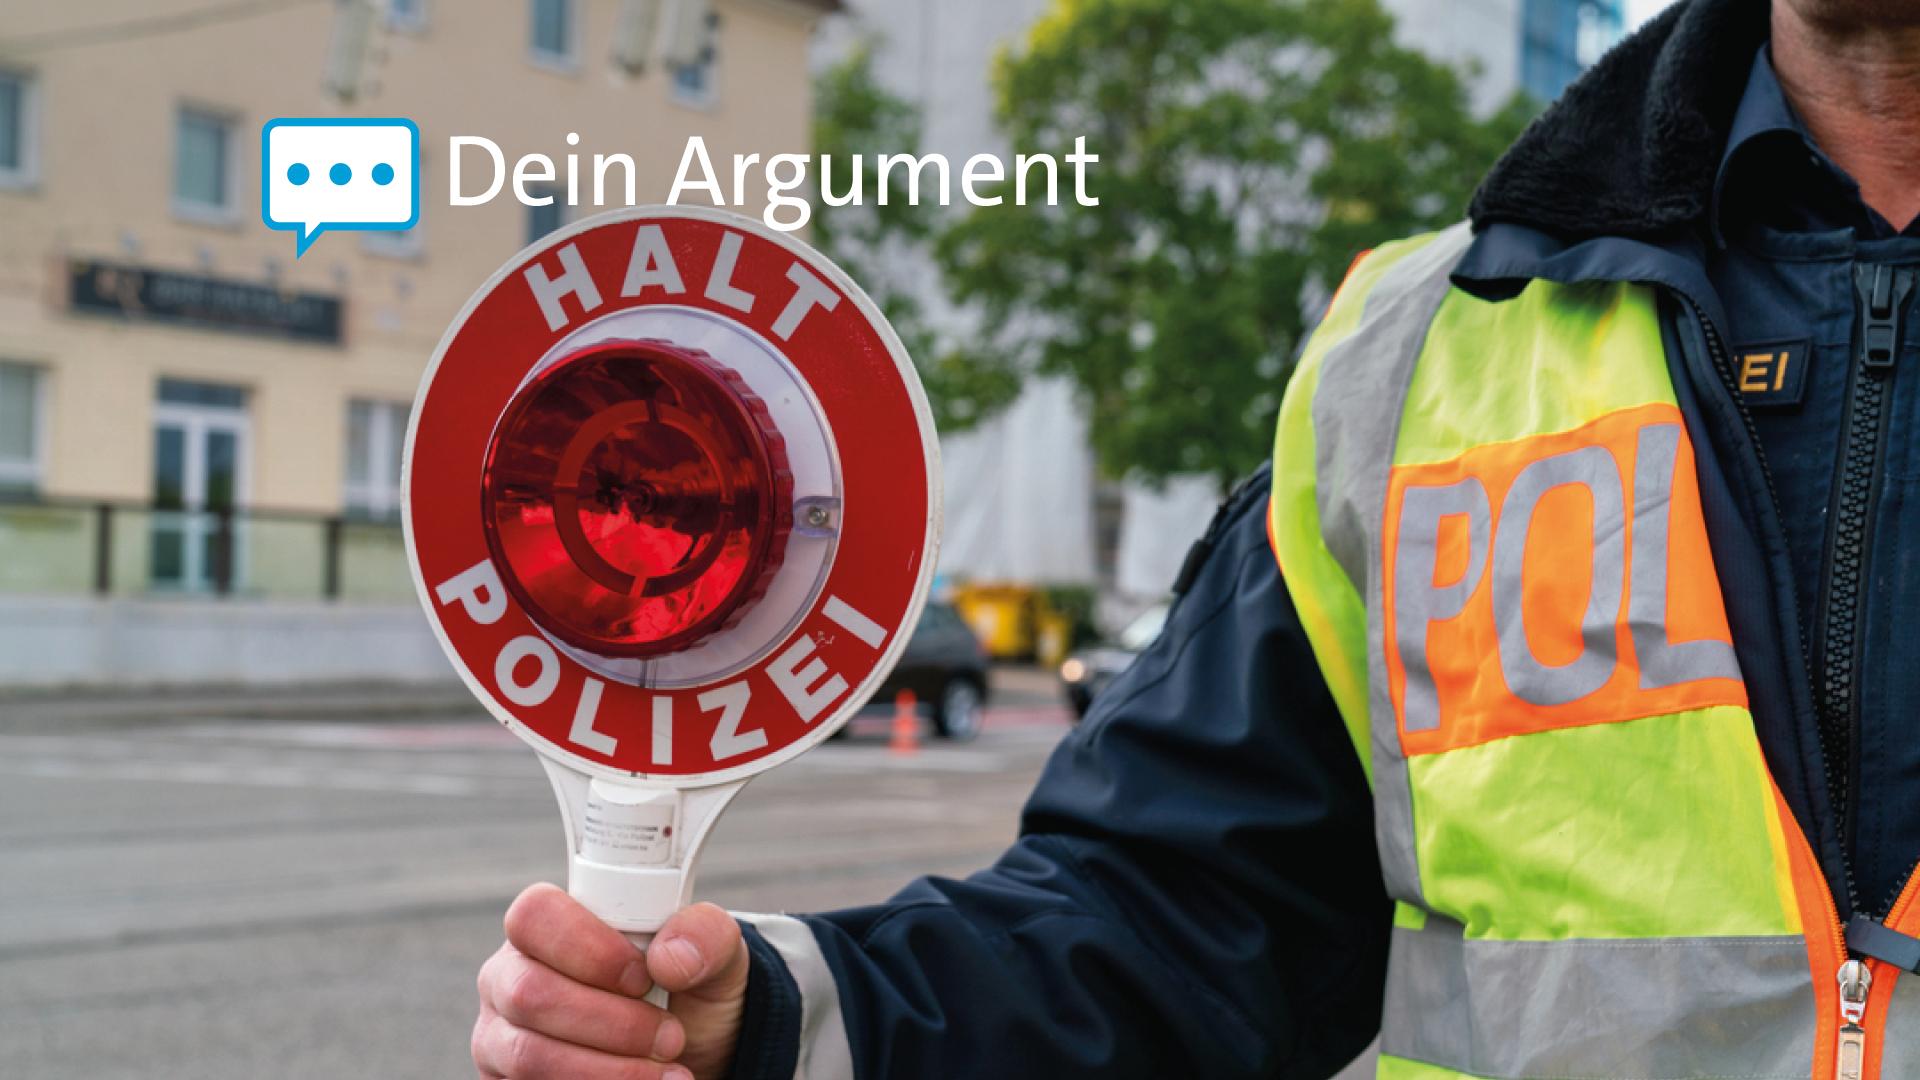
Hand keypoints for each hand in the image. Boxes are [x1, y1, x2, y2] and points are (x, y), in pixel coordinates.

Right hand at [473, 883, 750, 1078]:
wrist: (686, 1055)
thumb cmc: (686, 993)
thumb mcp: (715, 958)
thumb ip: (706, 936)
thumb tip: (670, 957)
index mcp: (548, 928)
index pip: (535, 914)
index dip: (589, 948)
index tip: (645, 979)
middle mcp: (510, 978)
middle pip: (529, 992)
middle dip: (612, 1022)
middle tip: (671, 1036)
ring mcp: (500, 1036)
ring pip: (529, 1054)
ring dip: (608, 1069)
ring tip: (666, 1071)